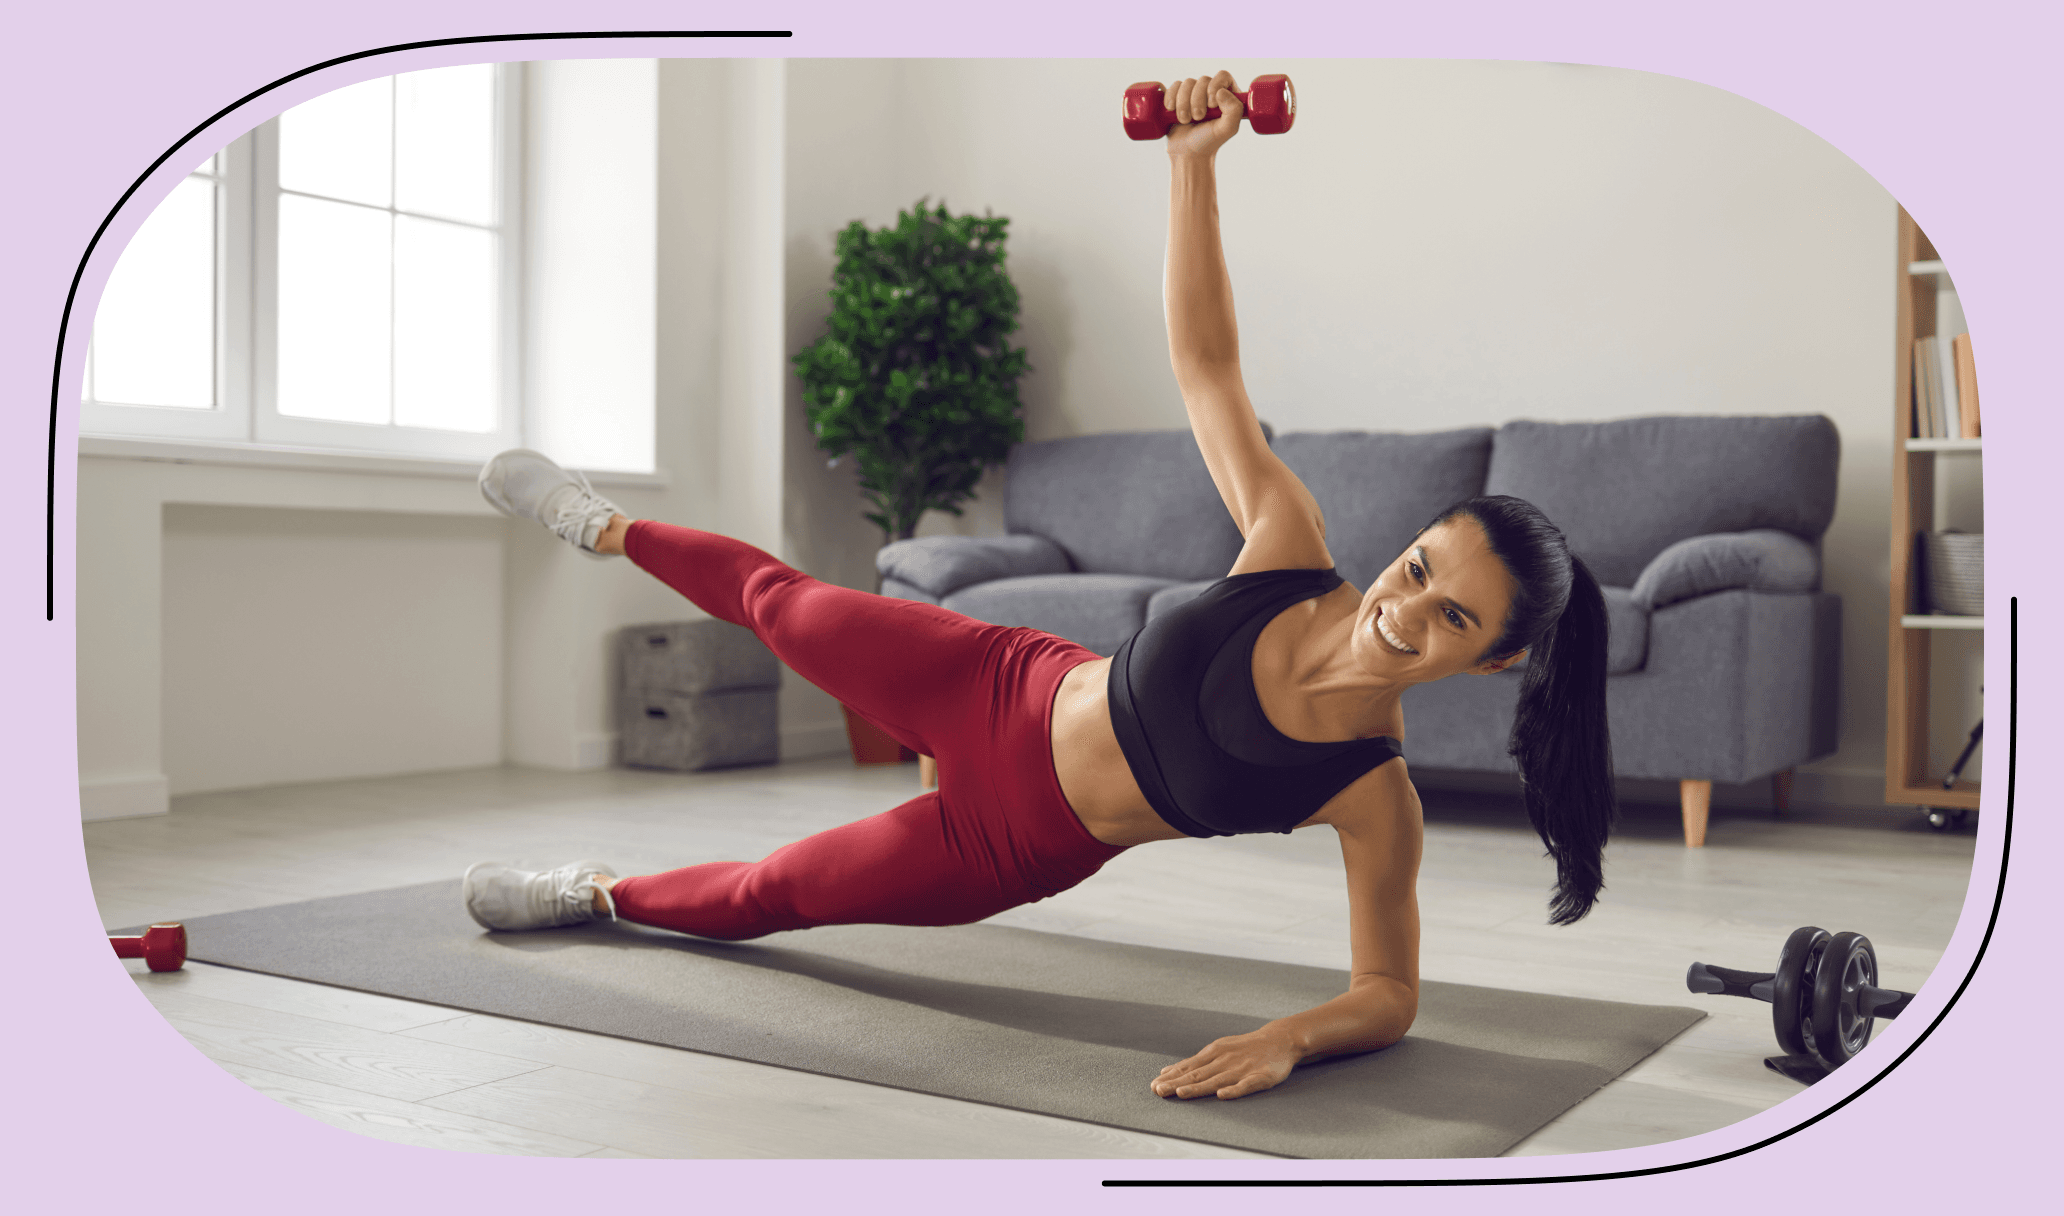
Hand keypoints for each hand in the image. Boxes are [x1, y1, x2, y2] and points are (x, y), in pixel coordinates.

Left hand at [1150, 1027, 1299, 1099]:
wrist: (1278, 1040)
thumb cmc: (1244, 1048)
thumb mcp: (1218, 1049)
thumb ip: (1195, 1063)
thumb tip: (1166, 1072)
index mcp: (1214, 1053)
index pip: (1188, 1067)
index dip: (1171, 1077)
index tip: (1154, 1086)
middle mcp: (1224, 1061)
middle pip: (1198, 1074)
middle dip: (1177, 1083)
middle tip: (1159, 1091)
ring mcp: (1241, 1069)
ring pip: (1217, 1080)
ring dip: (1198, 1087)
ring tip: (1181, 1093)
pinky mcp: (1260, 1077)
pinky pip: (1245, 1085)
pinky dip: (1234, 1090)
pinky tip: (1223, 1095)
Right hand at [1163, 70, 1243, 159]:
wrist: (1187, 153)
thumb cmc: (1208, 142)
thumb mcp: (1227, 129)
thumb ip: (1234, 110)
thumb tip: (1220, 91)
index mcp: (1227, 96)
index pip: (1223, 76)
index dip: (1215, 86)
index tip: (1212, 105)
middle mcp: (1211, 92)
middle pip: (1203, 80)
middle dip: (1197, 100)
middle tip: (1198, 118)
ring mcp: (1193, 94)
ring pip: (1187, 83)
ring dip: (1184, 102)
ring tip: (1185, 120)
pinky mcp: (1178, 97)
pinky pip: (1174, 86)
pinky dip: (1171, 98)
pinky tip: (1171, 111)